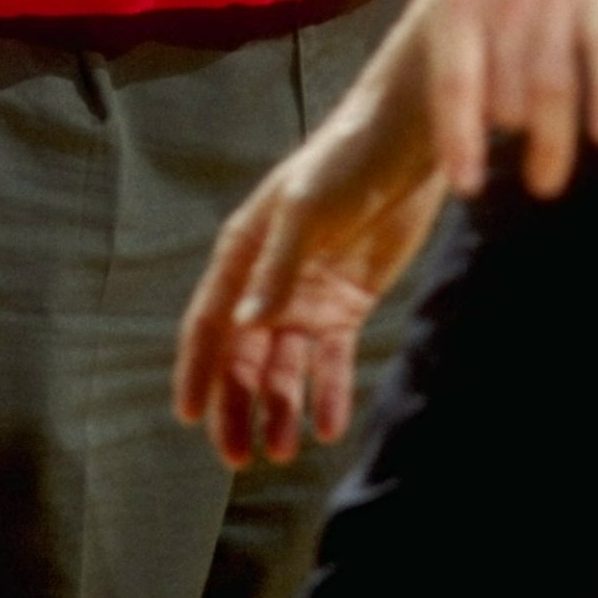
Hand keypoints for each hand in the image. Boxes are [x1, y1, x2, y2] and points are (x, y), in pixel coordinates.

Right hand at [175, 33, 445, 467]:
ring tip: (281, 452)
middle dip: (236, 404)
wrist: (408, 140)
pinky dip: (328, 392)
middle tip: (238, 457)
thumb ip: (276, 269)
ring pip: (284, 365)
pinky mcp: (349, 303)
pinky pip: (331, 359)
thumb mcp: (307, 210)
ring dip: (279, 407)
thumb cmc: (347, 159)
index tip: (188, 417)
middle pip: (242, 355)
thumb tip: (242, 327)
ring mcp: (308, 294)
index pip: (209, 322)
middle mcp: (269, 279)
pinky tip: (329, 426)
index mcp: (244, 252)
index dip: (196, 370)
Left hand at [424, 0, 597, 199]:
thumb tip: (466, 132)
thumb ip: (461, 53)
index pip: (455, 85)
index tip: (468, 185)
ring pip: (554, 86)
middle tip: (521, 163)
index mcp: (459, 4)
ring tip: (547, 183)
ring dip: (553, 142)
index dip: (460, 138)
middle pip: (508, 93)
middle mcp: (505, 3)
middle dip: (511, 132)